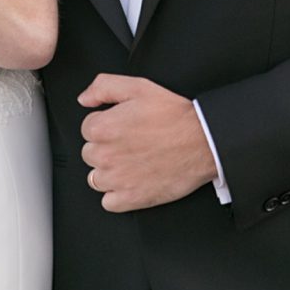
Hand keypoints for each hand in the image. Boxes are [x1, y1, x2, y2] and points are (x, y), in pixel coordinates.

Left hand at [78, 73, 217, 211]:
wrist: (204, 142)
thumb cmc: (175, 116)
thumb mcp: (138, 87)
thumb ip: (103, 87)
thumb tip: (84, 99)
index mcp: (103, 128)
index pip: (87, 129)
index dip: (105, 126)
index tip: (121, 128)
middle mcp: (105, 155)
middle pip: (90, 154)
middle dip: (106, 148)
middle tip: (129, 144)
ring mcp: (118, 180)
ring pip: (95, 179)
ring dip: (109, 172)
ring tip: (131, 163)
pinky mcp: (132, 198)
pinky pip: (109, 203)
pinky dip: (117, 196)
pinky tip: (131, 183)